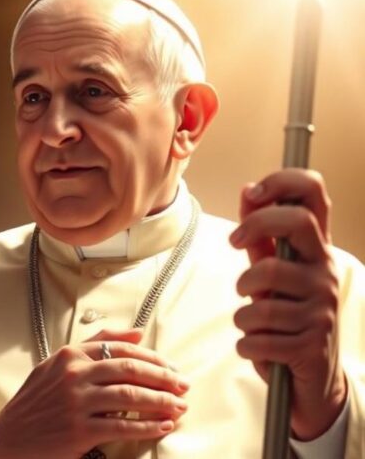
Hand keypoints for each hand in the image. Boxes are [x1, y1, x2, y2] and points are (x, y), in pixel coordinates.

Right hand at [0, 329, 188, 458]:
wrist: (7, 437)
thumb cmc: (36, 399)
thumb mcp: (58, 363)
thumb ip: (97, 343)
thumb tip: (137, 332)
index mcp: (71, 355)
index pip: (121, 348)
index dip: (152, 357)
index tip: (170, 367)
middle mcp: (74, 374)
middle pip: (130, 369)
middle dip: (163, 377)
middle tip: (183, 385)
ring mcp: (76, 402)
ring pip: (130, 396)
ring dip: (161, 401)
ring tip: (180, 406)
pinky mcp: (78, 430)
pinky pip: (122, 425)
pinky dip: (148, 426)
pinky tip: (163, 425)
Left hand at [229, 169, 346, 440]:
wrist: (311, 375)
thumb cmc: (286, 314)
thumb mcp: (271, 272)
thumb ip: (259, 235)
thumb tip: (247, 190)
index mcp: (314, 250)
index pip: (314, 196)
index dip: (284, 182)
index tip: (252, 192)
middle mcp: (323, 272)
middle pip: (296, 224)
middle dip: (254, 230)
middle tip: (234, 244)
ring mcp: (321, 307)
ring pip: (263, 292)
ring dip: (244, 311)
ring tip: (251, 320)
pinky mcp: (311, 343)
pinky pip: (257, 335)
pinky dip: (247, 344)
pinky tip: (258, 346)